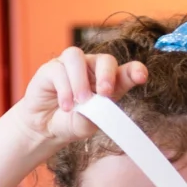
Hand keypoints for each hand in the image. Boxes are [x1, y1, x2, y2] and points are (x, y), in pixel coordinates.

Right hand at [14, 48, 146, 150]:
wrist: (45, 128)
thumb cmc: (71, 123)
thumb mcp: (87, 124)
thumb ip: (94, 115)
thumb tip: (96, 105)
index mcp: (108, 82)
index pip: (125, 71)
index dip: (135, 70)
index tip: (141, 77)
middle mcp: (91, 69)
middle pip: (104, 59)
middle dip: (106, 74)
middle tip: (104, 93)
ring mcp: (70, 67)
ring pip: (77, 57)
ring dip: (80, 80)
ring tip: (79, 101)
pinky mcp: (50, 69)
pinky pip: (58, 70)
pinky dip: (64, 89)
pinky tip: (65, 105)